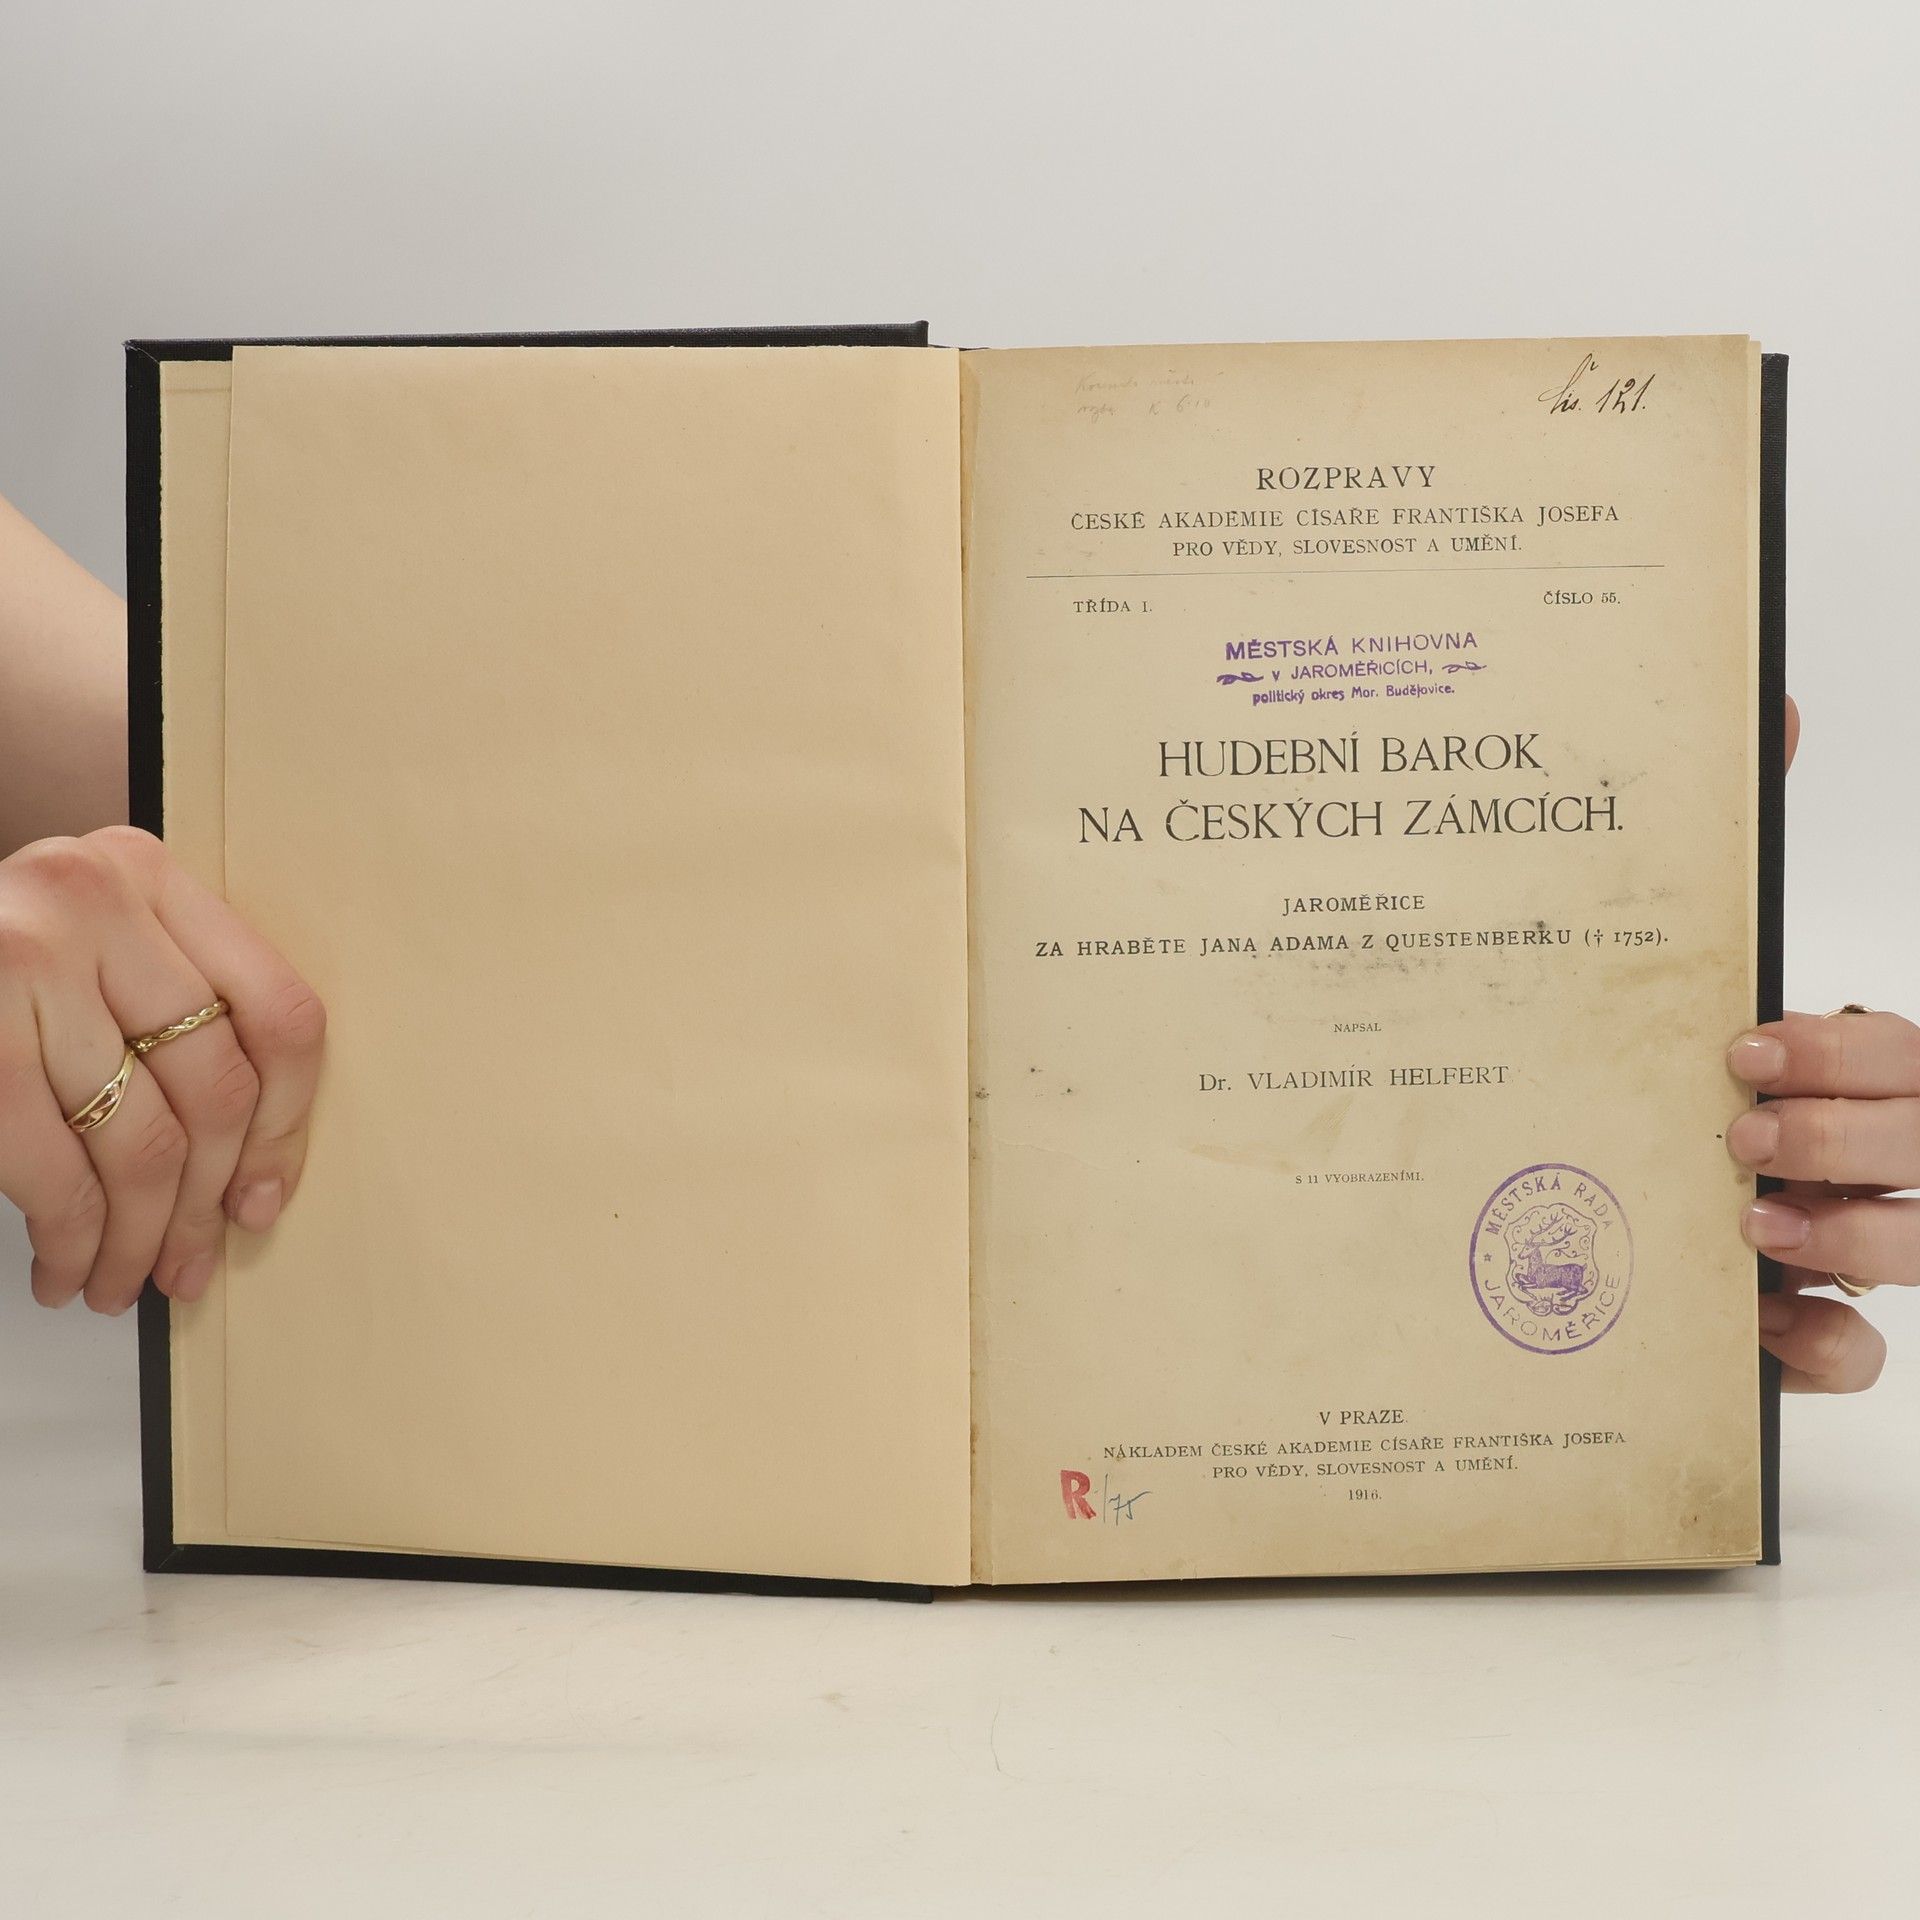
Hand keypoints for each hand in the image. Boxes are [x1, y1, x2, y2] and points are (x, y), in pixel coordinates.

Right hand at [0, 826, 323, 1311]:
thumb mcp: (87, 947)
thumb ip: (166, 1007)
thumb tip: (246, 1170)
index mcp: (147, 875)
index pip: (277, 1011)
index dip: (284, 1125)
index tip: (264, 1195)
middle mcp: (95, 903)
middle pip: (215, 1088)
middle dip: (206, 1204)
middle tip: (189, 1263)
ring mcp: (27, 962)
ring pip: (143, 1142)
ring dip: (138, 1239)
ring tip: (121, 1280)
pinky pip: (59, 1172)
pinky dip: (71, 1240)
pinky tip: (65, 1266)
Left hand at [1722, 697, 1912, 1391]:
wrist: (1672, 1148)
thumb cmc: (1705, 1050)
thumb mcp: (1714, 959)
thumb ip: (1755, 824)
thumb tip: (1773, 702)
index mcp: (1882, 1063)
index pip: (1912, 1058)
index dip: (1850, 1055)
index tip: (1750, 1046)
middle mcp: (1898, 1143)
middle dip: (1848, 1137)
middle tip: (1742, 1131)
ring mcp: (1875, 1231)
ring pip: (1919, 1249)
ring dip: (1850, 1239)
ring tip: (1752, 1222)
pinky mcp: (1821, 1322)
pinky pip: (1859, 1354)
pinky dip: (1823, 1350)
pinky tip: (1762, 1328)